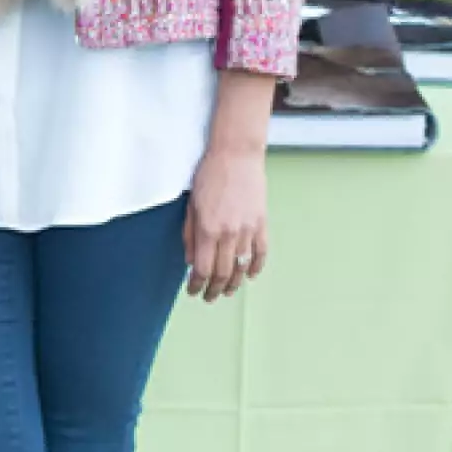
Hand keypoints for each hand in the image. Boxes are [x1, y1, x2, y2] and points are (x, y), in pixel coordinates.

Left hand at [184, 143, 268, 303]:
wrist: (236, 155)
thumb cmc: (209, 176)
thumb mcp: (191, 206)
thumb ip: (190, 236)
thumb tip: (191, 261)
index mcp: (208, 229)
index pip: (202, 269)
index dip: (196, 285)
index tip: (193, 291)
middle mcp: (229, 234)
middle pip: (222, 273)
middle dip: (213, 289)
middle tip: (208, 297)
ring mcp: (248, 230)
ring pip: (242, 268)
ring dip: (233, 283)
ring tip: (226, 291)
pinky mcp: (261, 224)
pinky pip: (261, 254)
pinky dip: (255, 268)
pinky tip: (249, 275)